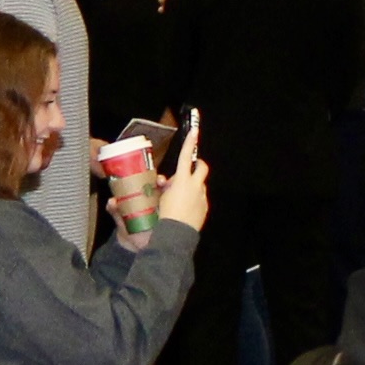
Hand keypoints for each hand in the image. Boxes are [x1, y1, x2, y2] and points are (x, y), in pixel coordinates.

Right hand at [153, 116, 213, 233]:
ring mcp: (202, 197)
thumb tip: (164, 182)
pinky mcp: (204, 208)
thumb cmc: (164, 213)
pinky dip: (194, 200)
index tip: (195, 131)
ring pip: (199, 185)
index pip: (186, 156)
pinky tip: (184, 209)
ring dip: (192, 187)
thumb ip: (164, 186)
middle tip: (190, 168)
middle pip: (202, 168)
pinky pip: (200, 199)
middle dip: (198, 165)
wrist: (177, 233)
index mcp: (183, 180)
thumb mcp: (160, 196)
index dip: (190, 143)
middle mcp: (195, 186)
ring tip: (179, 198)